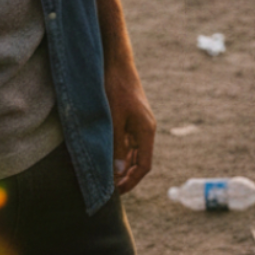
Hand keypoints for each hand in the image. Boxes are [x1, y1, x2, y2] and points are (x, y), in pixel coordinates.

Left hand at [104, 62, 155, 193]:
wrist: (116, 63)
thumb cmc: (115, 88)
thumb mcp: (115, 119)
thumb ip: (118, 146)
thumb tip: (120, 172)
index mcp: (146, 131)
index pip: (144, 165)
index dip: (132, 181)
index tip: (117, 192)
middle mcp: (146, 129)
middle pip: (140, 160)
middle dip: (127, 176)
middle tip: (110, 188)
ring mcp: (139, 123)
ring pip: (133, 151)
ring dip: (123, 165)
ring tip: (107, 176)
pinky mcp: (131, 117)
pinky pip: (128, 140)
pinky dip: (119, 151)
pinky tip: (107, 156)